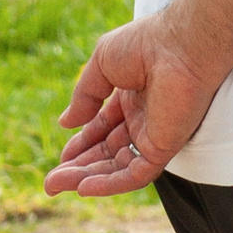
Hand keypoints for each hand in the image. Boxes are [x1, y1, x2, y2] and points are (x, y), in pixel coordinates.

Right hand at [46, 10, 232, 198]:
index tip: (61, 157)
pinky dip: (111, 184)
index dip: (81, 144)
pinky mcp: (165, 148)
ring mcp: (154, 135)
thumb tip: (66, 123)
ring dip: (88, 178)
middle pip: (108, 152)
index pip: (103, 129)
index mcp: (131, 97)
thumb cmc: (146, 44)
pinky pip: (137, 174)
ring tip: (57, 185)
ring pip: (118, 167)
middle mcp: (144, 119)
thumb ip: (85, 96)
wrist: (180, 45)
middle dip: (79, 167)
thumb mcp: (102, 64)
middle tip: (52, 183)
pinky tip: (84, 188)